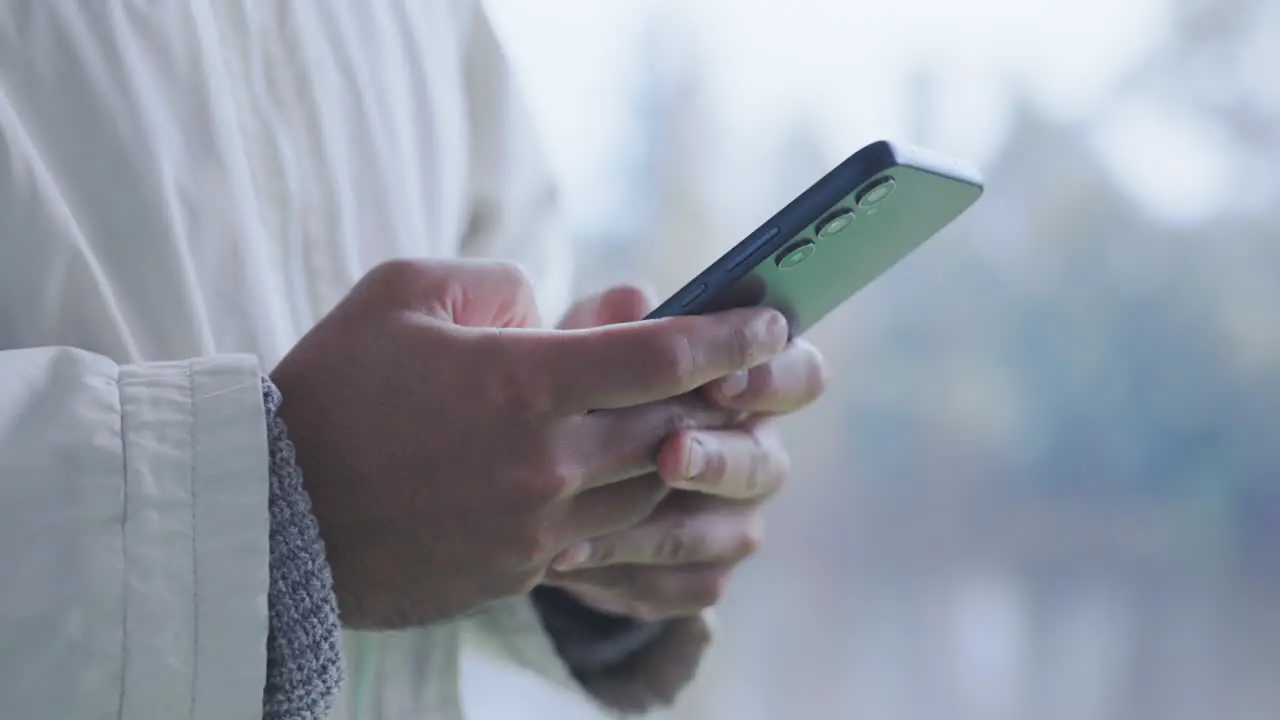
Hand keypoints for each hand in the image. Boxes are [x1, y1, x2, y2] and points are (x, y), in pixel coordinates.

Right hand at [269, 260, 788, 628]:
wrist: (270, 513)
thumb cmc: (329, 388)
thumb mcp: (402, 293)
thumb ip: (495, 284)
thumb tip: (551, 306)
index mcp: (521, 383)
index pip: (660, 357)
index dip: (728, 334)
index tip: (773, 319)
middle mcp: (543, 462)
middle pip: (672, 429)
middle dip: (724, 398)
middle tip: (757, 374)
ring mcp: (534, 527)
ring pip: (650, 493)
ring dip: (682, 457)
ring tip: (699, 425)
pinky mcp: (517, 572)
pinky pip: (605, 540)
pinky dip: (632, 508)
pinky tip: (637, 484)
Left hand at [541, 286, 825, 620]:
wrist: (537, 472)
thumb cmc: (578, 388)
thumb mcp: (582, 342)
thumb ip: (609, 320)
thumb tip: (636, 302)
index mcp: (750, 385)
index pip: (800, 375)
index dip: (770, 377)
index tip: (719, 379)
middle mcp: (755, 453)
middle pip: (768, 462)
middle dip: (719, 460)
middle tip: (670, 456)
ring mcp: (732, 520)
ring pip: (733, 534)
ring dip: (669, 527)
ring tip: (596, 520)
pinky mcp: (698, 577)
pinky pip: (690, 587)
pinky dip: (634, 575)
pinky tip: (575, 558)